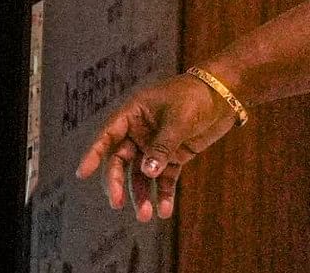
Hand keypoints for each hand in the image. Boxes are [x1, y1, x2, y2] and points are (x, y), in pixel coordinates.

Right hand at [77, 68, 240, 222]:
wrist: (226, 94)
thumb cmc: (197, 96)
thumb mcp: (179, 118)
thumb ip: (163, 145)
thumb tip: (146, 172)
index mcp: (133, 114)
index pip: (108, 136)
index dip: (94, 154)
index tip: (83, 173)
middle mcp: (139, 132)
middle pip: (121, 161)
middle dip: (118, 183)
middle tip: (116, 203)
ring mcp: (155, 146)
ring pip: (141, 175)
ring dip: (141, 195)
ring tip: (145, 216)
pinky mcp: (173, 156)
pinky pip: (164, 178)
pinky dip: (164, 194)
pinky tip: (165, 212)